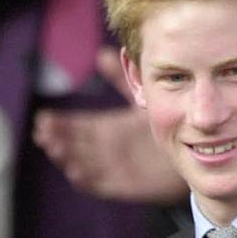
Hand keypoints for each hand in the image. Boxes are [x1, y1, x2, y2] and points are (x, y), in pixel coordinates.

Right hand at [33, 48, 188, 203]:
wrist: (193, 152)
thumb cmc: (167, 123)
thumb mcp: (139, 98)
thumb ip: (121, 78)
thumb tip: (102, 53)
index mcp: (105, 128)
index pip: (75, 125)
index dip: (59, 123)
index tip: (43, 117)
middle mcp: (104, 148)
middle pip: (73, 144)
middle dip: (56, 138)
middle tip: (43, 132)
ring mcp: (111, 166)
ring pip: (81, 163)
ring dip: (66, 157)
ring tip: (55, 148)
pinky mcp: (121, 184)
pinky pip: (99, 184)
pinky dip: (85, 180)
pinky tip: (75, 172)